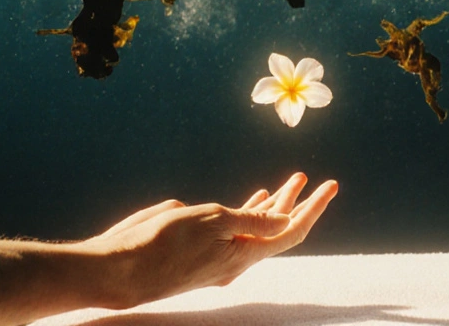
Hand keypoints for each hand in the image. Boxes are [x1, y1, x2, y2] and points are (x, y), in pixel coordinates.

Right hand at [85, 173, 337, 308]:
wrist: (118, 270)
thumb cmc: (161, 244)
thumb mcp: (211, 221)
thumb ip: (251, 219)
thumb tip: (286, 217)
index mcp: (243, 255)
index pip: (291, 232)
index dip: (314, 208)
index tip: (330, 185)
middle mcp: (235, 260)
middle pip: (276, 231)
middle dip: (295, 202)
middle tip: (308, 177)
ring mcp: (217, 258)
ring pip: (256, 230)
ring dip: (272, 206)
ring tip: (289, 182)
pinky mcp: (198, 252)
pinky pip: (234, 231)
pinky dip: (247, 213)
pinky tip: (251, 198)